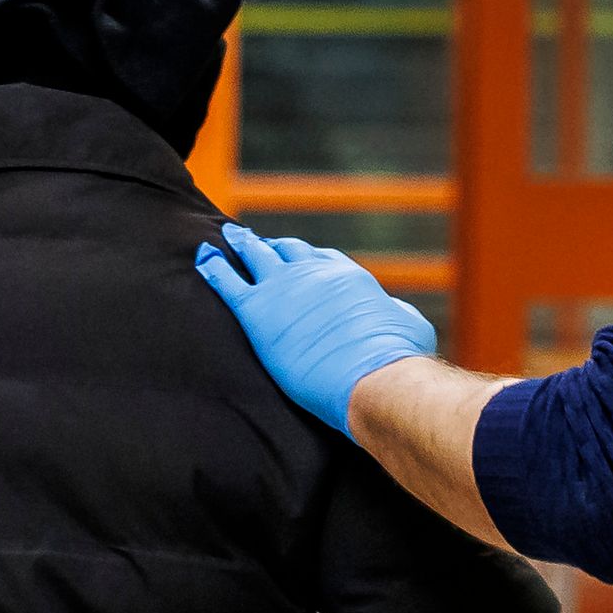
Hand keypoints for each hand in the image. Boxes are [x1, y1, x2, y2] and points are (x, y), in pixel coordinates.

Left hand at [193, 222, 436, 434]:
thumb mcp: (409, 326)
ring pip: (255, 256)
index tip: (297, 256)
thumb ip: (395, 314)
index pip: (321, 260)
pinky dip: (213, 267)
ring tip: (228, 237)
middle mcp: (314, 274)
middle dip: (273, 245)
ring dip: (241, 245)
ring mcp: (283, 289)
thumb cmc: (397, 359)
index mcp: (347, 277)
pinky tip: (202, 256)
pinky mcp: (257, 312)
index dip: (307, 258)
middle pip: (287, 251)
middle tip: (258, 242)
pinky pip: (227, 282)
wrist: (372, 374)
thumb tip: (395, 313)